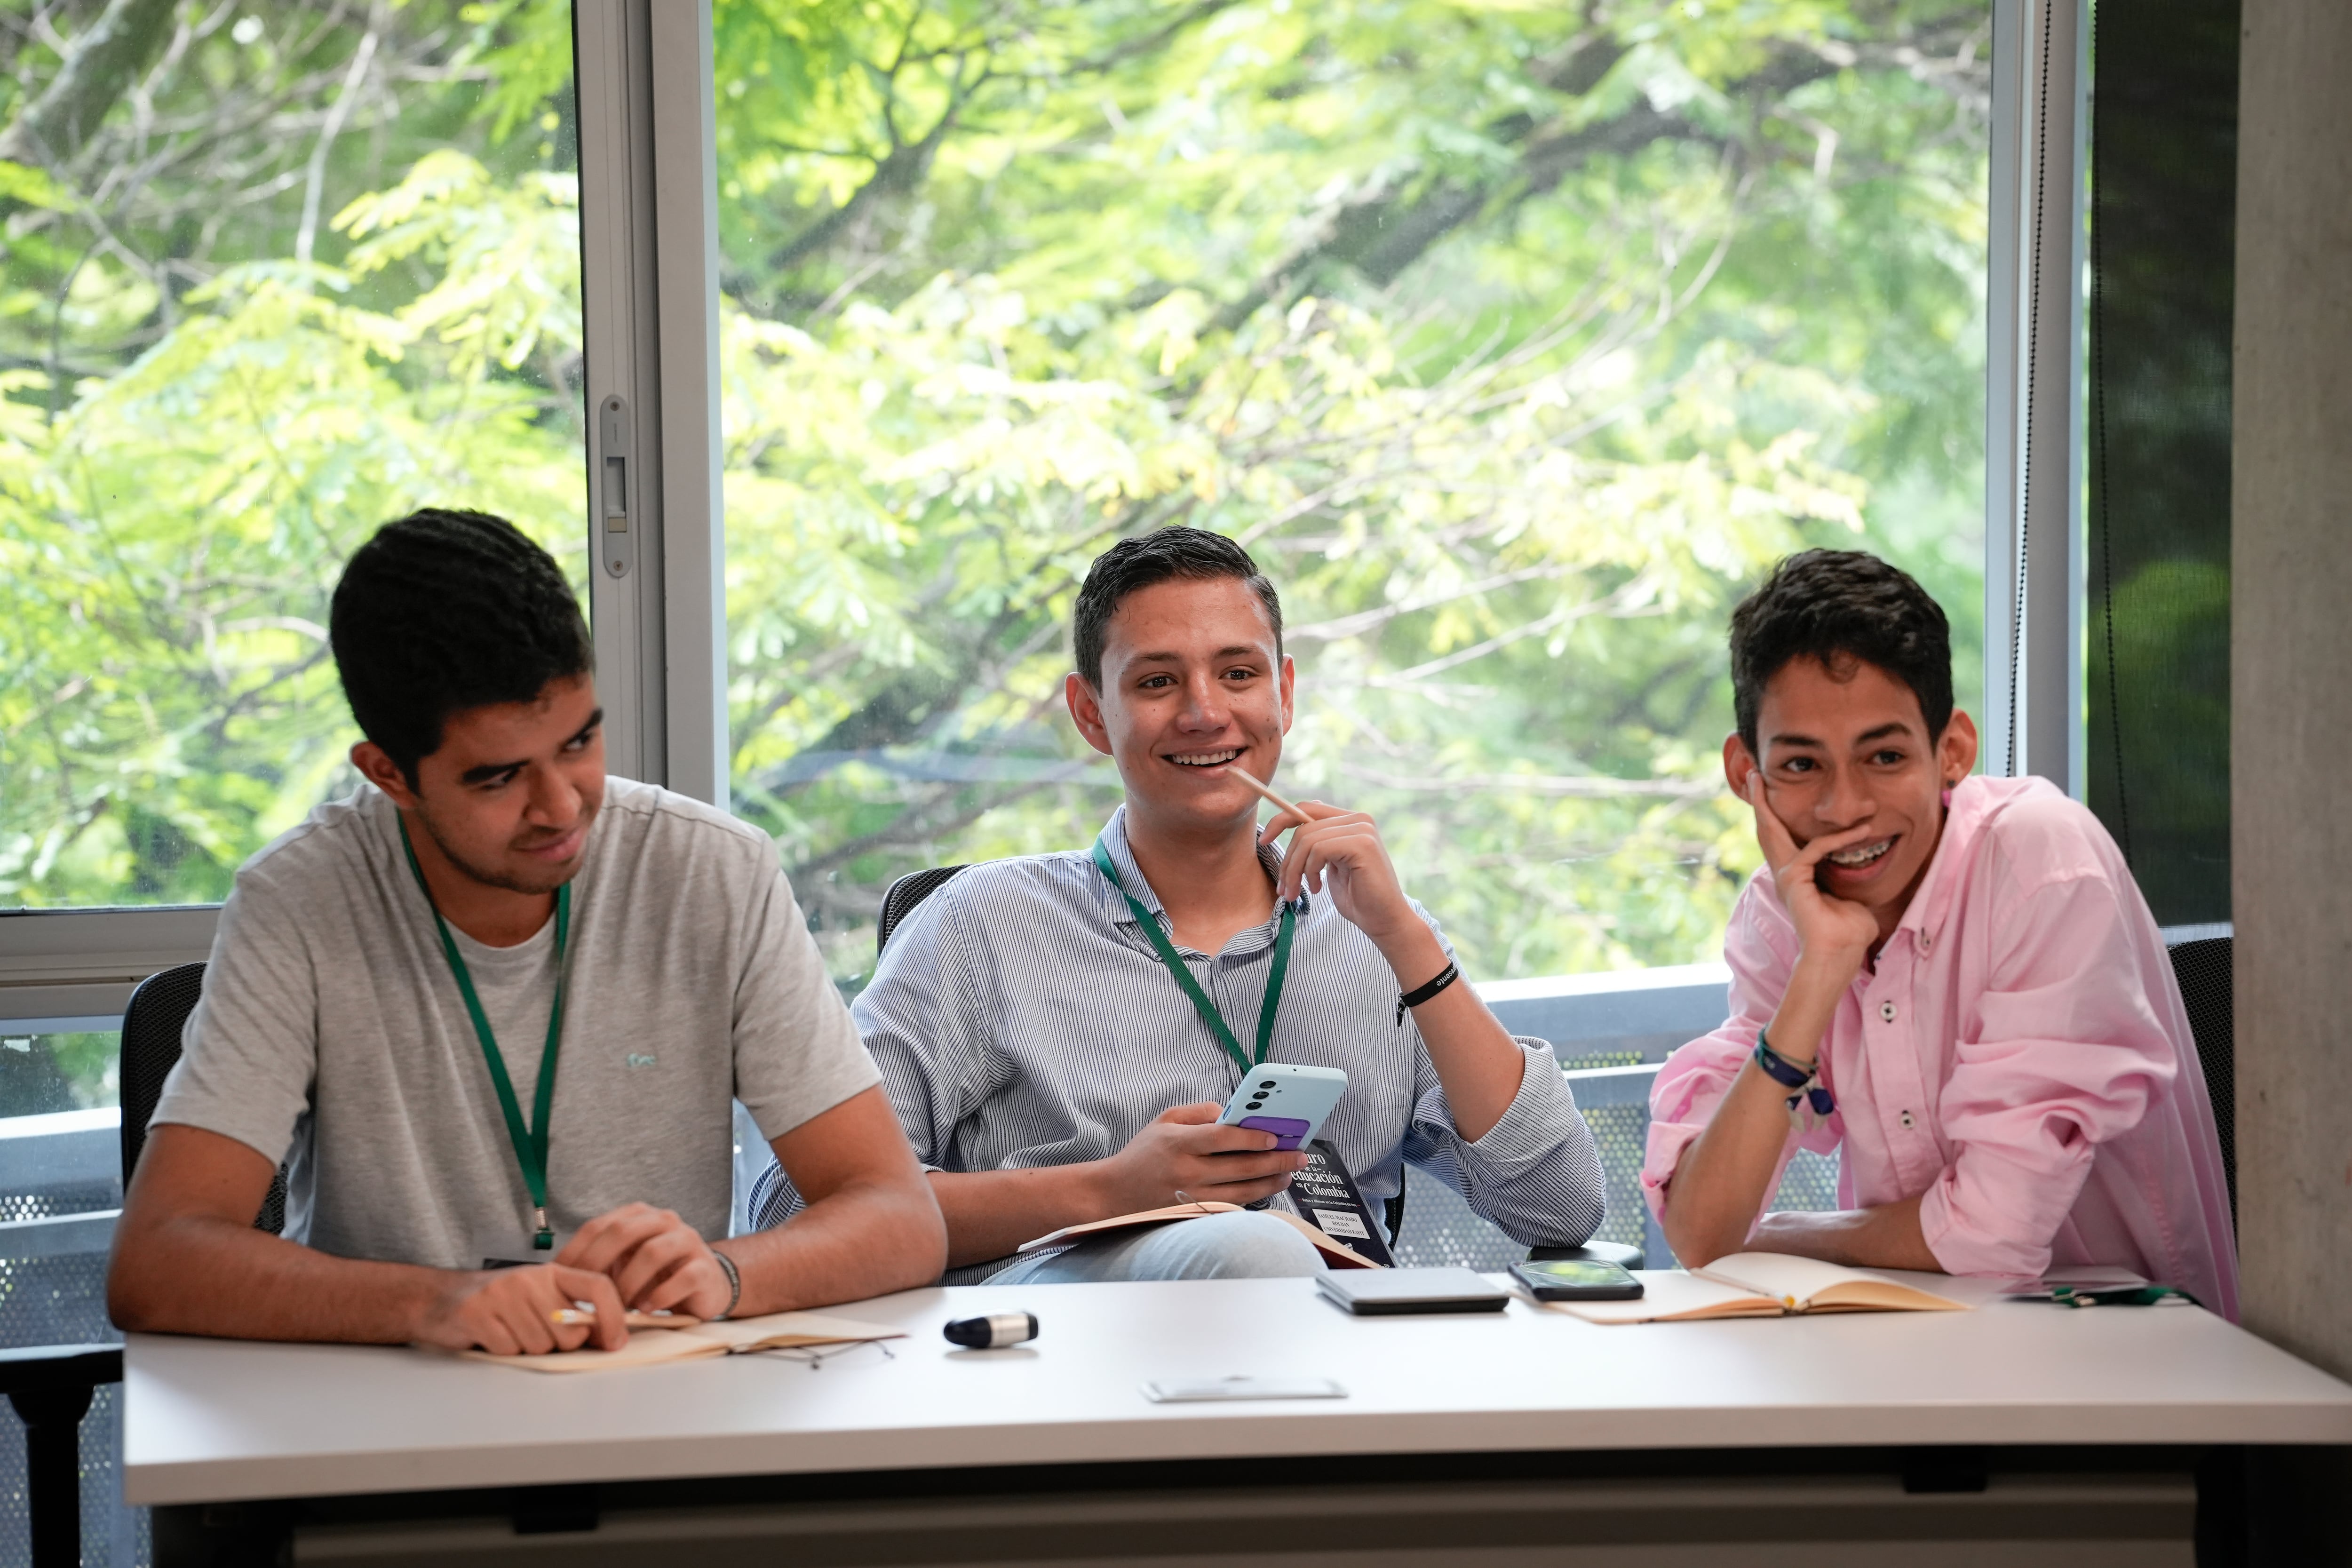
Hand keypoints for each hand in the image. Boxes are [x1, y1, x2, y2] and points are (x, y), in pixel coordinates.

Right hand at [414, 1264, 627, 1355]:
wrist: (443, 1298)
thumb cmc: (502, 1303)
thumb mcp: (542, 1298)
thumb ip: (574, 1314)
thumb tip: (610, 1340)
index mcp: (553, 1272)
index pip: (598, 1286)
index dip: (614, 1316)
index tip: (616, 1342)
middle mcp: (531, 1278)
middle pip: (571, 1333)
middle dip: (560, 1344)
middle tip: (537, 1332)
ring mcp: (503, 1294)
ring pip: (541, 1346)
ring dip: (528, 1348)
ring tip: (511, 1330)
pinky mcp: (478, 1313)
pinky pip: (509, 1349)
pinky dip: (504, 1350)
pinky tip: (493, 1335)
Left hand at [556, 1202, 734, 1318]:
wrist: (705, 1286)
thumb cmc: (655, 1277)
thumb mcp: (622, 1266)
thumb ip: (598, 1267)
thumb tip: (557, 1282)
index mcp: (638, 1216)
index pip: (599, 1226)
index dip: (575, 1252)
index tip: (559, 1279)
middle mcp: (664, 1221)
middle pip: (624, 1231)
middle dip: (598, 1263)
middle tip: (585, 1293)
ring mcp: (687, 1241)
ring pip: (653, 1252)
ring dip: (629, 1283)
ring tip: (619, 1307)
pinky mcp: (705, 1267)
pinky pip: (683, 1277)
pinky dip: (660, 1296)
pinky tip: (647, 1309)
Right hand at [1090, 1103, 1310, 1215]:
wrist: (1113, 1194)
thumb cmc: (1142, 1154)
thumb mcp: (1165, 1120)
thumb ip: (1200, 1112)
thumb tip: (1234, 1114)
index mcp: (1179, 1143)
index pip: (1223, 1138)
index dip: (1253, 1136)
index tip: (1277, 1135)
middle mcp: (1187, 1172)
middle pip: (1241, 1168)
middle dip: (1276, 1161)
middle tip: (1299, 1154)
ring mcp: (1191, 1197)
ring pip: (1242, 1192)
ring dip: (1271, 1182)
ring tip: (1289, 1173)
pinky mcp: (1195, 1215)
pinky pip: (1232, 1207)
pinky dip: (1253, 1197)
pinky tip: (1268, 1187)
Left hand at [1257, 799, 1415, 945]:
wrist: (1384, 921)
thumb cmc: (1357, 898)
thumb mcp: (1330, 865)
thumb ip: (1317, 845)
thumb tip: (1287, 827)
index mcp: (1350, 821)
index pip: (1307, 808)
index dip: (1280, 821)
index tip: (1263, 842)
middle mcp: (1359, 819)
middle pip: (1303, 826)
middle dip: (1287, 860)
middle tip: (1285, 889)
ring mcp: (1362, 829)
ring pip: (1307, 839)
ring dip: (1295, 870)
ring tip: (1297, 892)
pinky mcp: (1362, 844)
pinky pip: (1319, 849)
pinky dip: (1310, 871)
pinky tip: (1317, 888)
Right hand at [1744, 773, 1879, 971]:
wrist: (1838, 956)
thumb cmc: (1848, 933)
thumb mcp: (1851, 896)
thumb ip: (1849, 878)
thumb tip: (1861, 866)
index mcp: (1797, 877)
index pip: (1784, 839)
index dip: (1778, 816)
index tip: (1776, 795)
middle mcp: (1786, 874)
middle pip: (1767, 830)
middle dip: (1759, 802)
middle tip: (1753, 775)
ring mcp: (1787, 876)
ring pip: (1772, 832)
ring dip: (1766, 805)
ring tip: (1760, 780)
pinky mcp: (1794, 880)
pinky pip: (1814, 849)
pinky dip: (1838, 839)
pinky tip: (1860, 832)